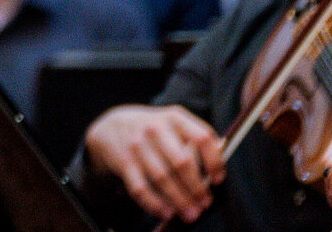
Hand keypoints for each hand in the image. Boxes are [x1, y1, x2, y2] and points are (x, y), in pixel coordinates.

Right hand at [84, 103, 226, 222]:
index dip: (214, 161)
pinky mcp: (123, 161)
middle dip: (197, 188)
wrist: (112, 126)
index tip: (218, 179)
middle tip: (205, 203)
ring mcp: (137, 144)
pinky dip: (155, 204)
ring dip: (180, 201)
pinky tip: (167, 212)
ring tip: (191, 214)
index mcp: (173, 118)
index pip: (201, 138)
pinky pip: (141, 188)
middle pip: (182, 162)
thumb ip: (195, 140)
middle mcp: (154, 128)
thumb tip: (219, 167)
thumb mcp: (173, 124)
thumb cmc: (153, 130)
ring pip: (162, 178)